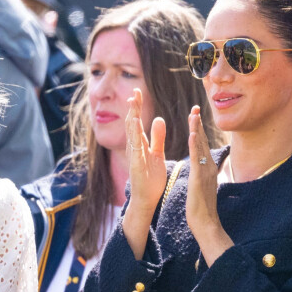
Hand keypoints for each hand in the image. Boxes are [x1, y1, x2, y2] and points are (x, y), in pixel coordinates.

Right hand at [125, 88, 166, 215]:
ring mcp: (134, 157)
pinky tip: (136, 127)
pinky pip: (136, 149)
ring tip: (133, 104)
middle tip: (135, 92)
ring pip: (132, 135)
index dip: (137, 107)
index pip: (137, 122)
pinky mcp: (137, 166)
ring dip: (133, 119)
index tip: (138, 92)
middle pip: (133, 124)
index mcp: (140, 145)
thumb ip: (157, 137)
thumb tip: (159, 118)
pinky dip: (135, 137)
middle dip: (133, 108)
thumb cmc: (150, 178)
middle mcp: (135, 149)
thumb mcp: (156, 153)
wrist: (146, 199)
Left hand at [187, 106, 232, 264]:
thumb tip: (202, 168)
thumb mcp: (203, 186)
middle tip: (195, 108)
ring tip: (193, 115)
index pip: (202, 145)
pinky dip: (196, 145)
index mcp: (208, 168)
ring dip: (197, 129)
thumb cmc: (202, 208)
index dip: (199, 129)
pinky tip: (193, 134)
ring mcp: (205, 171)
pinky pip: (197, 158)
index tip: (195, 116)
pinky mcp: (199, 178)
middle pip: (203, 141)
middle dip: (198, 124)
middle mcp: (209, 166)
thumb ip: (203, 174)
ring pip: (201, 146)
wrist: (206, 223)